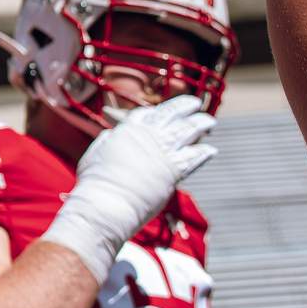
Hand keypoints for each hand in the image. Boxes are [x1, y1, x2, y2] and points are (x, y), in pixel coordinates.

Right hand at [41, 94, 215, 280]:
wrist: (108, 203)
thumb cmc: (95, 183)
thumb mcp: (94, 154)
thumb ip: (107, 142)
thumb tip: (112, 135)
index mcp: (127, 129)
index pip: (146, 113)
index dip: (157, 111)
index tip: (164, 111)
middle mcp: (147, 136)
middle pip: (172, 114)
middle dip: (185, 106)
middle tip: (195, 104)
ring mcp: (162, 152)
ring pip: (188, 131)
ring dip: (201, 124)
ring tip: (209, 122)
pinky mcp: (174, 170)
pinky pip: (195, 157)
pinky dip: (204, 152)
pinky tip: (211, 150)